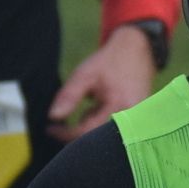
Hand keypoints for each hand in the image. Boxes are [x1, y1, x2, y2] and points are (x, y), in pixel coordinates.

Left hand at [48, 24, 160, 139]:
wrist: (138, 50)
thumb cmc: (110, 62)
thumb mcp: (85, 75)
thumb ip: (69, 97)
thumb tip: (52, 117)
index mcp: (120, 106)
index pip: (88, 130)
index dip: (65, 133)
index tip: (50, 128)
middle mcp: (133, 117)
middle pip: (98, 137)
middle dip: (77, 132)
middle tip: (62, 124)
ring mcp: (137, 119)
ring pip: (105, 133)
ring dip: (89, 125)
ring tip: (89, 103)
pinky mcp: (137, 118)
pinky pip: (113, 127)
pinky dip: (100, 122)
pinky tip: (99, 106)